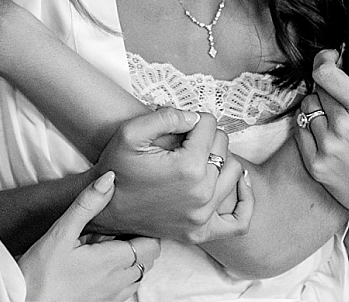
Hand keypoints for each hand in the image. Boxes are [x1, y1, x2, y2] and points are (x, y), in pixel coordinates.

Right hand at [19, 172, 160, 301]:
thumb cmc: (39, 273)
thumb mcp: (61, 232)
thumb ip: (87, 204)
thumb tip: (109, 179)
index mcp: (112, 261)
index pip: (151, 245)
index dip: (145, 231)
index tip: (129, 221)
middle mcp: (117, 283)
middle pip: (147, 260)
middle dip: (138, 244)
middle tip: (114, 233)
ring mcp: (111, 298)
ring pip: (137, 277)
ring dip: (130, 262)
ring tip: (105, 249)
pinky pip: (123, 291)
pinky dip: (119, 278)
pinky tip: (97, 268)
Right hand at [93, 108, 252, 243]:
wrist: (104, 208)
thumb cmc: (117, 169)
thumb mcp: (131, 132)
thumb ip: (167, 116)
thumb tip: (195, 118)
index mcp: (188, 168)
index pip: (209, 125)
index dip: (192, 119)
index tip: (176, 126)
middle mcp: (202, 194)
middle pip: (223, 145)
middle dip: (204, 137)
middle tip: (182, 141)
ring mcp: (203, 217)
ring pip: (235, 171)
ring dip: (219, 159)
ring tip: (199, 157)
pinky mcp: (201, 232)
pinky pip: (239, 220)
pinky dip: (243, 200)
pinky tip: (235, 183)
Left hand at [294, 51, 348, 236]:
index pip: (327, 74)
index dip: (324, 60)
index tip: (330, 59)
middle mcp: (343, 128)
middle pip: (319, 89)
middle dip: (329, 86)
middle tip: (342, 95)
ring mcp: (327, 148)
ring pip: (308, 108)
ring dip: (318, 106)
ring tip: (336, 115)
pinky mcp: (316, 166)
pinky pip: (299, 131)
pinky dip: (309, 126)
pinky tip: (326, 131)